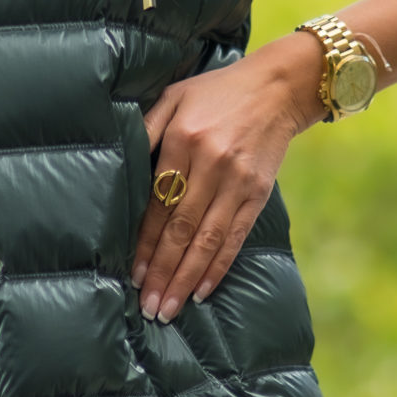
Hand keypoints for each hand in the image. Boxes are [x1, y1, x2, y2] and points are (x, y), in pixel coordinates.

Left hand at [131, 35, 323, 320]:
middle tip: (147, 305)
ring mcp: (238, 181)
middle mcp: (212, 163)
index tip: (131, 273)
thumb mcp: (173, 96)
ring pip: (208, 240)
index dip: (144, 242)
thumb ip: (147, 128)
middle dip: (162, 271)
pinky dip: (218, 266)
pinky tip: (202, 290)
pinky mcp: (259, 193)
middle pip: (182, 228)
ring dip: (186, 278)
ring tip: (169, 308)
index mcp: (185, 139)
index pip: (159, 203)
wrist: (278, 87)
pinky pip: (235, 237)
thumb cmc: (215, 92)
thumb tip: (118, 165)